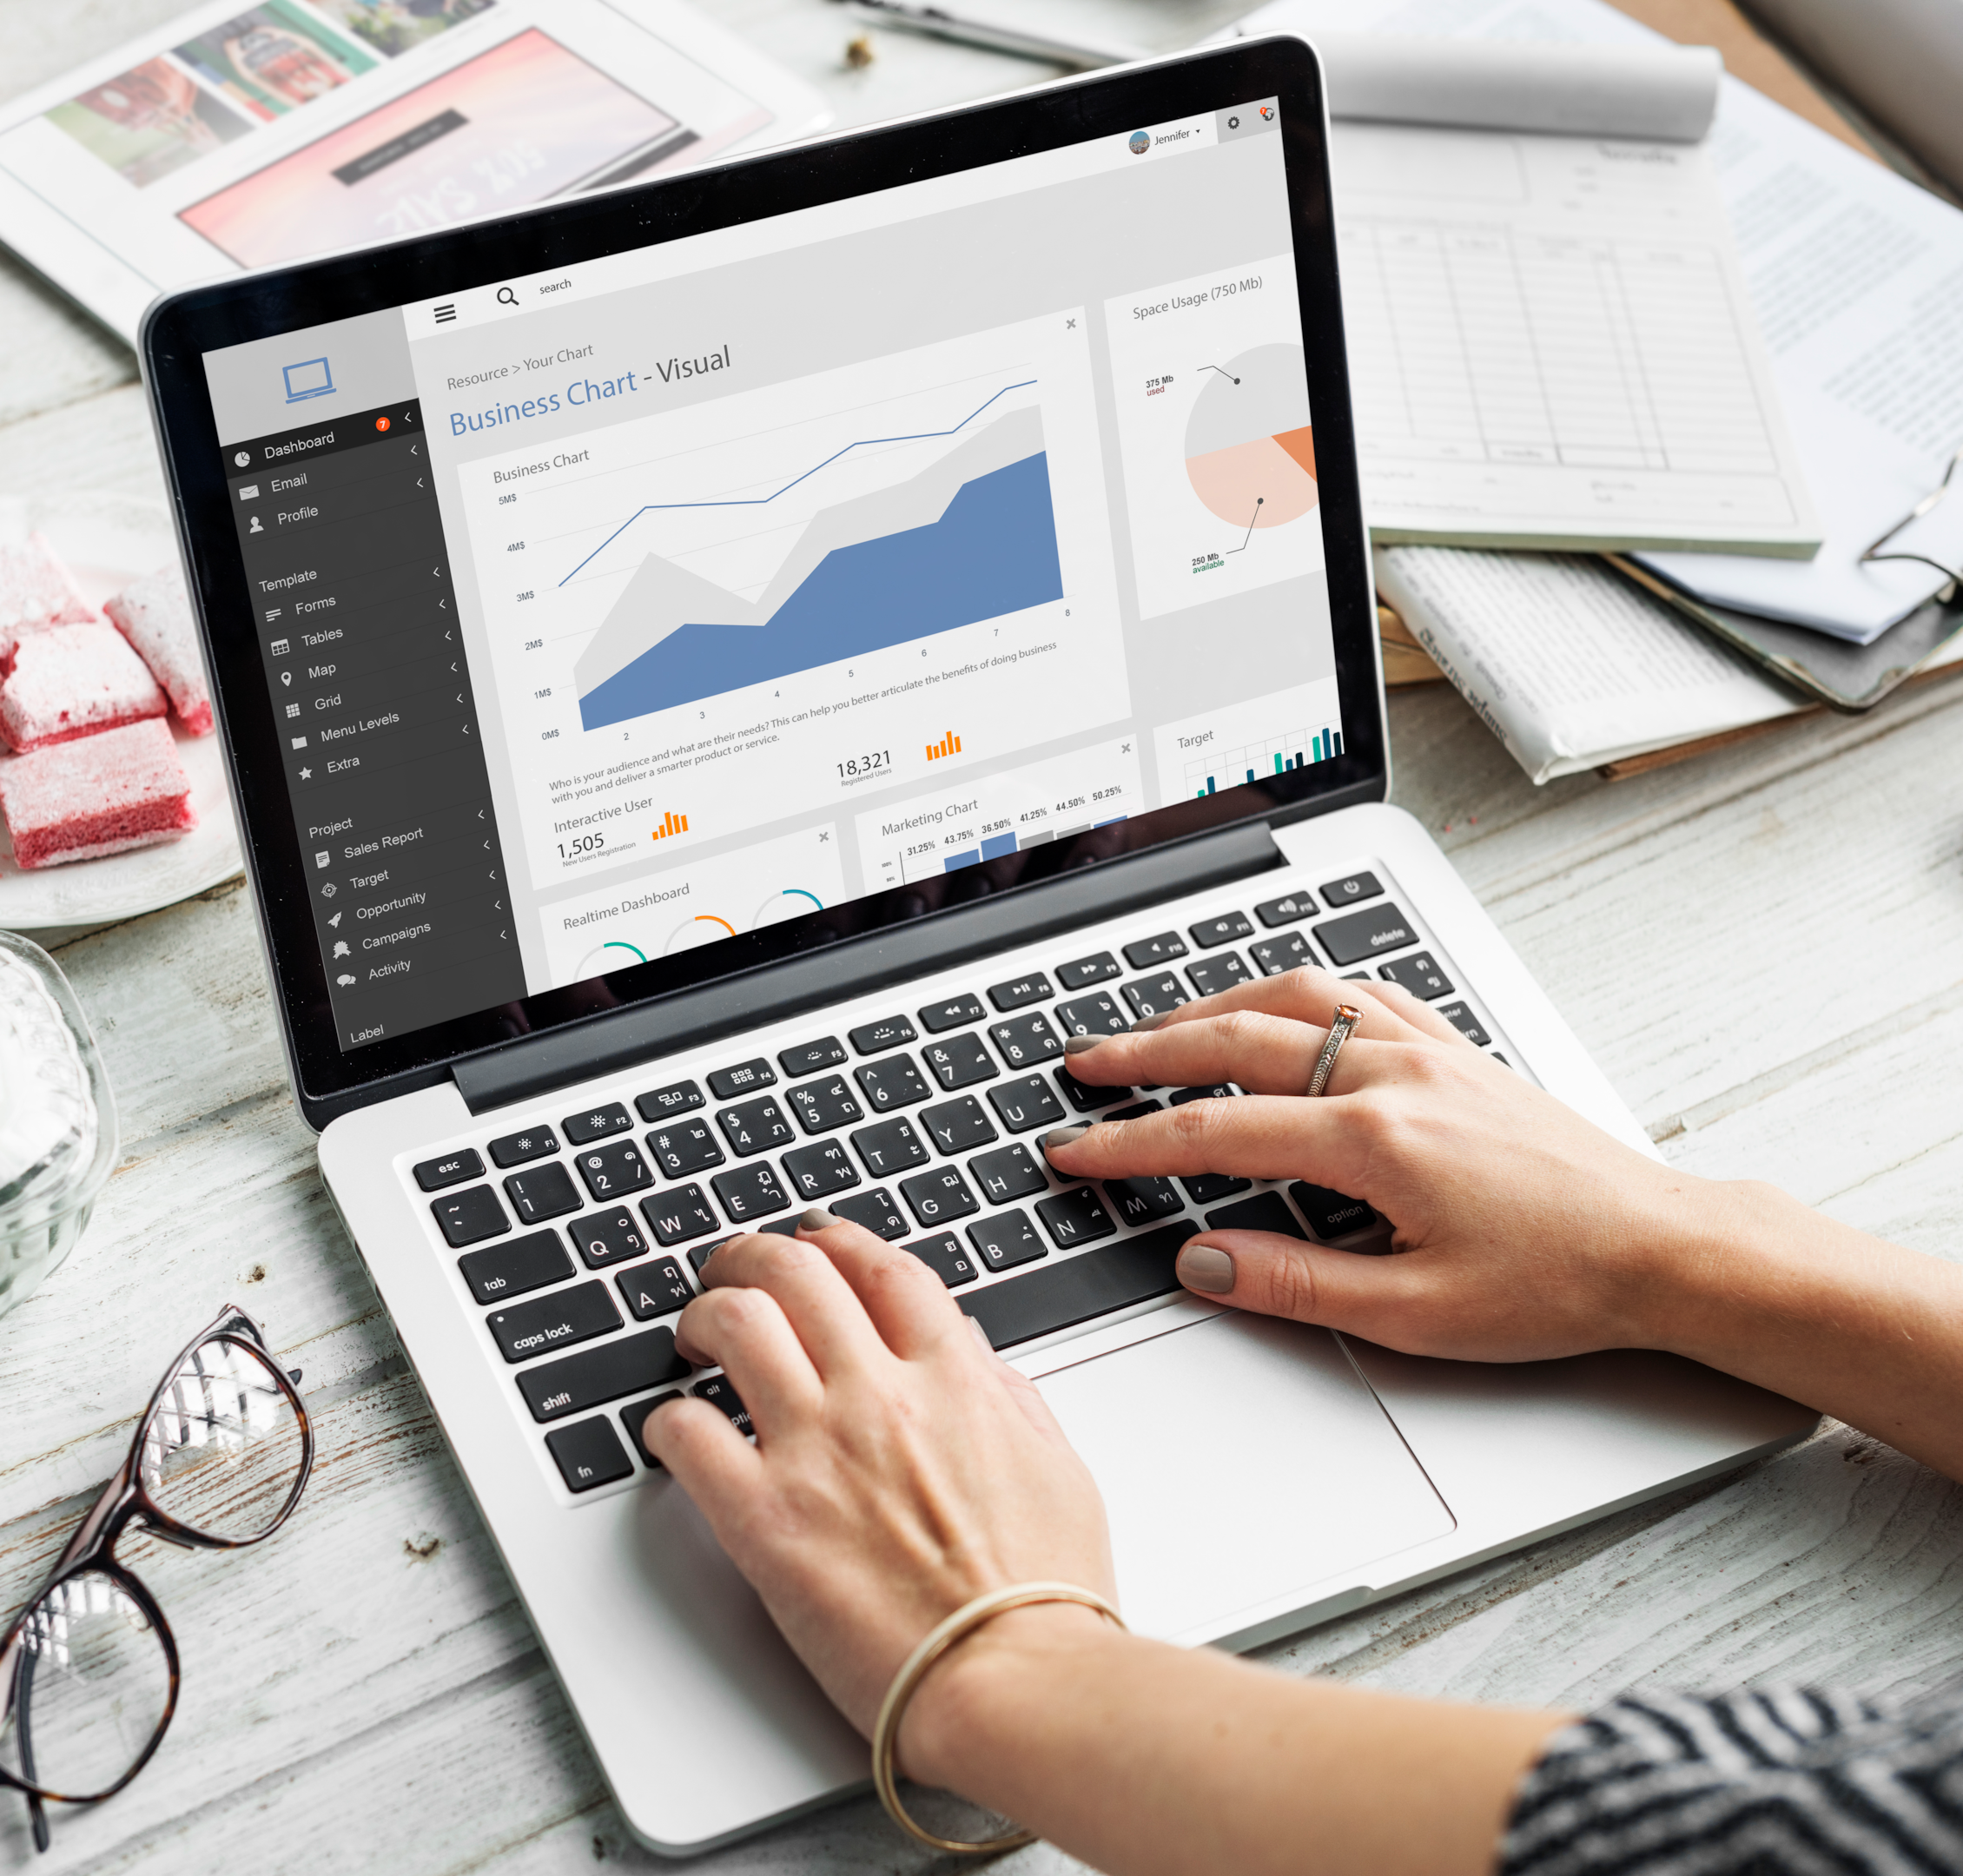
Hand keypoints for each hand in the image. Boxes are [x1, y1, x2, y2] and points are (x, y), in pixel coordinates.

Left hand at [641, 1218, 1114, 1764]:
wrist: (1014, 1679)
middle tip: (732, 1272)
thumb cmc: (1042, 1595)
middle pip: (795, 1273)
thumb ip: (1008, 1398)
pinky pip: (688, 1433)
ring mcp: (818, 1451)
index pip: (880, 1268)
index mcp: (954, 1379)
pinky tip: (674, 1429)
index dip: (836, 1240)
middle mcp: (880, 1396)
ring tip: (695, 1334)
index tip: (814, 1240)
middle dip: (752, 1257)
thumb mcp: (1057, 1466)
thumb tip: (973, 1359)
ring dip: (704, 1314)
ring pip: (735, 1324)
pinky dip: (669, 1419)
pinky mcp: (765, 1521)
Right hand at [1045, 965, 1743, 1362]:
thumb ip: (1295, 1282)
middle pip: (1237, 1040)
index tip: (1076, 1146)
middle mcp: (1393, 1076)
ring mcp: (1428, 1052)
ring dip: (1214, 1004)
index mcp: (1374, 1140)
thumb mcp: (1414, 1314)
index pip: (1216, 1131)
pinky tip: (1280, 1005)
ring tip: (1159, 1025)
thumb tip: (1202, 1263)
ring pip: (1296, 997)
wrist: (1660, 1246)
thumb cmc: (1556, 1283)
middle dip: (1146, 1050)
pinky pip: (1361, 993)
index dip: (1130, 1142)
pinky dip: (1298, 991)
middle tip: (1085, 1063)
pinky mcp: (1458, 1051)